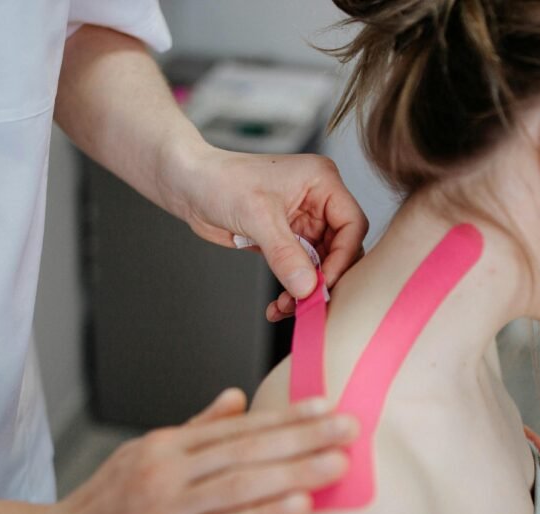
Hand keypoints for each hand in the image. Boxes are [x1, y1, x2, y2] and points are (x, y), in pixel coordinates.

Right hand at [37, 388, 357, 513]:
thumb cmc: (101, 508)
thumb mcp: (142, 456)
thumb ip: (194, 429)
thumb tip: (235, 398)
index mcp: (165, 446)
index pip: (237, 426)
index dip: (285, 416)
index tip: (326, 406)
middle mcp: (168, 470)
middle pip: (248, 448)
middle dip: (304, 436)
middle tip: (350, 426)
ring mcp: (167, 508)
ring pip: (242, 483)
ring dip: (296, 471)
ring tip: (339, 462)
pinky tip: (301, 506)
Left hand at [166, 143, 367, 315]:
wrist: (187, 185)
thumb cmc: (219, 181)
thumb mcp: (257, 215)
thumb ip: (285, 253)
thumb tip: (307, 287)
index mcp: (322, 182)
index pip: (352, 224)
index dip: (343, 257)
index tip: (325, 283)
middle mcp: (317, 202)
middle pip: (340, 249)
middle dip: (323, 279)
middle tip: (307, 303)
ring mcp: (302, 222)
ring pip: (320, 266)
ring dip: (304, 290)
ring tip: (285, 307)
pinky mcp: (285, 240)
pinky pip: (299, 271)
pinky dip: (291, 290)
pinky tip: (277, 305)